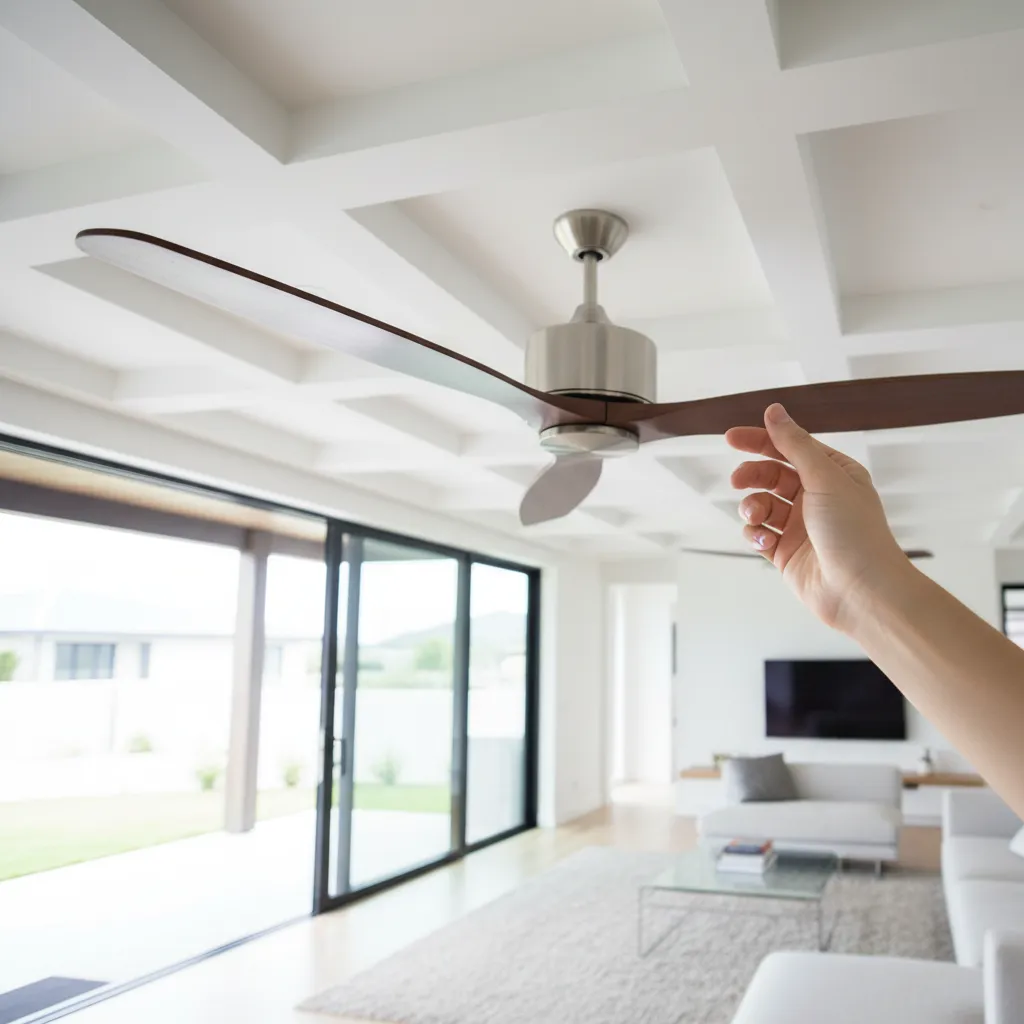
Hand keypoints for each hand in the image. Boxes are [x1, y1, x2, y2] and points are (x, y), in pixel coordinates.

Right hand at [725, 403, 909, 631]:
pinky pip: (759, 534)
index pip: (790, 449)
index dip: (760, 441)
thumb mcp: (825, 478)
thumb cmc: (854, 531)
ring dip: (751, 507)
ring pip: (761, 505)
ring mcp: (800, 526)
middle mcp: (816, 497)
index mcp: (833, 474)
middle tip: (737, 480)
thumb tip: (774, 411)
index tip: (731, 438)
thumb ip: (794, 444)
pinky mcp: (786, 552)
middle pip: (771, 476)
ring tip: (756, 517)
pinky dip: (755, 534)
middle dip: (751, 476)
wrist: (860, 590)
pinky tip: (763, 541)